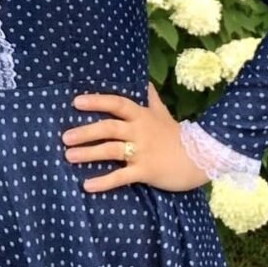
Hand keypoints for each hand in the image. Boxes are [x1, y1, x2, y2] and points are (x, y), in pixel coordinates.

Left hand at [62, 81, 209, 193]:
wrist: (202, 157)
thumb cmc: (178, 136)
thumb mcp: (163, 114)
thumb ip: (150, 99)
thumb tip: (143, 81)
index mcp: (142, 116)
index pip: (117, 104)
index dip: (97, 101)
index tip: (76, 102)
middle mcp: (140, 131)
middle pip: (109, 128)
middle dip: (85, 131)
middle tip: (65, 137)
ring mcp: (143, 152)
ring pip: (111, 150)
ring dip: (89, 153)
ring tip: (69, 156)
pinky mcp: (146, 171)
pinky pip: (122, 177)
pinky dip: (104, 181)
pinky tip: (87, 185)